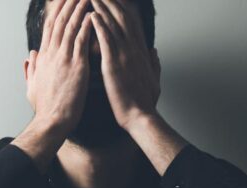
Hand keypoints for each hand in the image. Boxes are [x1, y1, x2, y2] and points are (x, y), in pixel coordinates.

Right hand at [26, 0, 94, 130]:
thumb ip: (30, 70)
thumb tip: (30, 56)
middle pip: (58, 21)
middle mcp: (51, 54)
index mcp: (43, 58)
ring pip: (70, 26)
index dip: (55, 11)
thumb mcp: (32, 86)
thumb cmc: (45, 108)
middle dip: (67, 3)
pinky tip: (92, 14)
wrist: (51, 122)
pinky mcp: (76, 66)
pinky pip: (81, 40)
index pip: (48, 28)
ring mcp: (63, 59)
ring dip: (78, 8)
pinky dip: (86, 25)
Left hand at [90, 0, 160, 130]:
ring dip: (103, 7)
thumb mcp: (154, 79)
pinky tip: (92, 15)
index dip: (123, 7)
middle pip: (122, 17)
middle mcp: (133, 49)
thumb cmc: (145, 102)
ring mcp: (125, 56)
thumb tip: (154, 51)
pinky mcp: (114, 65)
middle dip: (111, 1)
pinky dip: (99, 26)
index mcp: (140, 52)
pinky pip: (106, 41)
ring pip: (114, 24)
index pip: (132, 23)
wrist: (140, 117)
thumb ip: (154, 63)